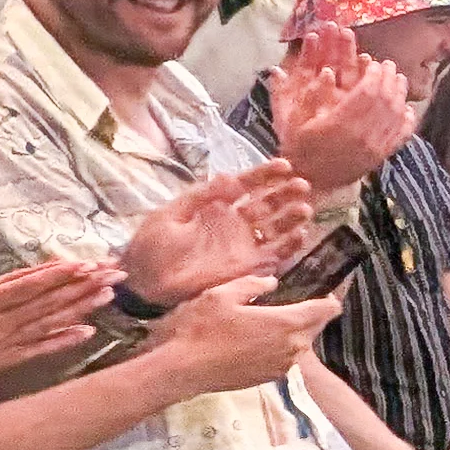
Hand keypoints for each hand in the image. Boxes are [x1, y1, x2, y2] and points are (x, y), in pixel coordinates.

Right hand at [0, 257, 114, 406]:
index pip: (21, 286)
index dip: (54, 275)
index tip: (83, 263)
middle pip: (44, 302)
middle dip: (81, 285)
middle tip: (114, 271)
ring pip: (47, 323)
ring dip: (80, 307)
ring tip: (110, 294)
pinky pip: (36, 350)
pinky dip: (62, 341)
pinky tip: (88, 333)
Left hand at [120, 163, 315, 302]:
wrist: (144, 284)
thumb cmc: (152, 247)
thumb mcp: (171, 213)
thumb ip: (202, 196)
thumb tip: (232, 177)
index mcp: (217, 206)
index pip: (248, 185)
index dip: (266, 175)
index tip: (285, 165)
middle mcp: (236, 223)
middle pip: (268, 204)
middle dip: (286, 193)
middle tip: (302, 185)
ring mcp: (244, 245)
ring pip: (276, 227)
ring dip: (292, 217)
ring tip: (304, 208)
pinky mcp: (248, 267)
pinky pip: (275, 254)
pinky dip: (290, 246)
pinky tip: (300, 235)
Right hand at [150, 276, 343, 395]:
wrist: (180, 370)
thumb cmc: (200, 329)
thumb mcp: (222, 294)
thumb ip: (252, 284)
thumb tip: (272, 282)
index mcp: (287, 324)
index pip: (327, 310)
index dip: (329, 298)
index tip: (321, 290)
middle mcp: (292, 348)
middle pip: (316, 327)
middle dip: (310, 313)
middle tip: (292, 300)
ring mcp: (281, 367)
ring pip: (301, 344)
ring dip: (294, 331)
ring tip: (272, 318)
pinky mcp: (268, 379)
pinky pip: (285, 358)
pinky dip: (280, 347)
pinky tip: (258, 339)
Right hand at [270, 26, 416, 195]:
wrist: (309, 180)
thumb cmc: (299, 147)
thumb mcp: (295, 119)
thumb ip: (312, 95)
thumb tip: (327, 71)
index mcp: (340, 123)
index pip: (368, 92)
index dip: (375, 74)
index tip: (376, 63)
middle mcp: (362, 135)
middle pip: (386, 100)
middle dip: (390, 79)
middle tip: (390, 66)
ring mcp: (374, 148)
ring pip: (396, 116)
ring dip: (401, 95)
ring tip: (399, 80)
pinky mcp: (380, 157)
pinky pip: (400, 136)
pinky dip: (407, 120)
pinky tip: (407, 108)